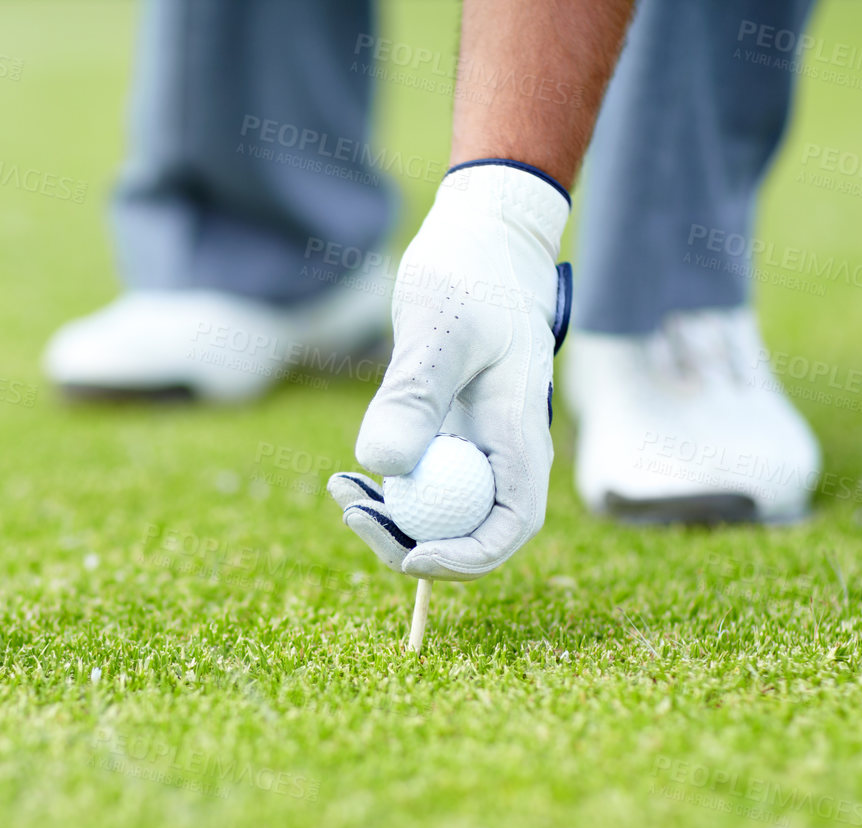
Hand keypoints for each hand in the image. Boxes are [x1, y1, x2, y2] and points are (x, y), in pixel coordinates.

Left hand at [328, 161, 571, 580]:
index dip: (464, 557)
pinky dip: (387, 490)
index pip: (508, 527)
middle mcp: (504, 452)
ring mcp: (477, 447)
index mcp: (521, 436)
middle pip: (470, 531)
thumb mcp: (439, 327)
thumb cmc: (470, 270)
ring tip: (340, 491)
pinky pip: (422, 484)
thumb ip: (414, 395)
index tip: (408, 556)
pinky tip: (347, 476)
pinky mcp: (448, 436)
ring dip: (393, 520)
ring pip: (441, 513)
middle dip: (413, 543)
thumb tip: (382, 466)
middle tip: (352, 516)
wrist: (482, 235)